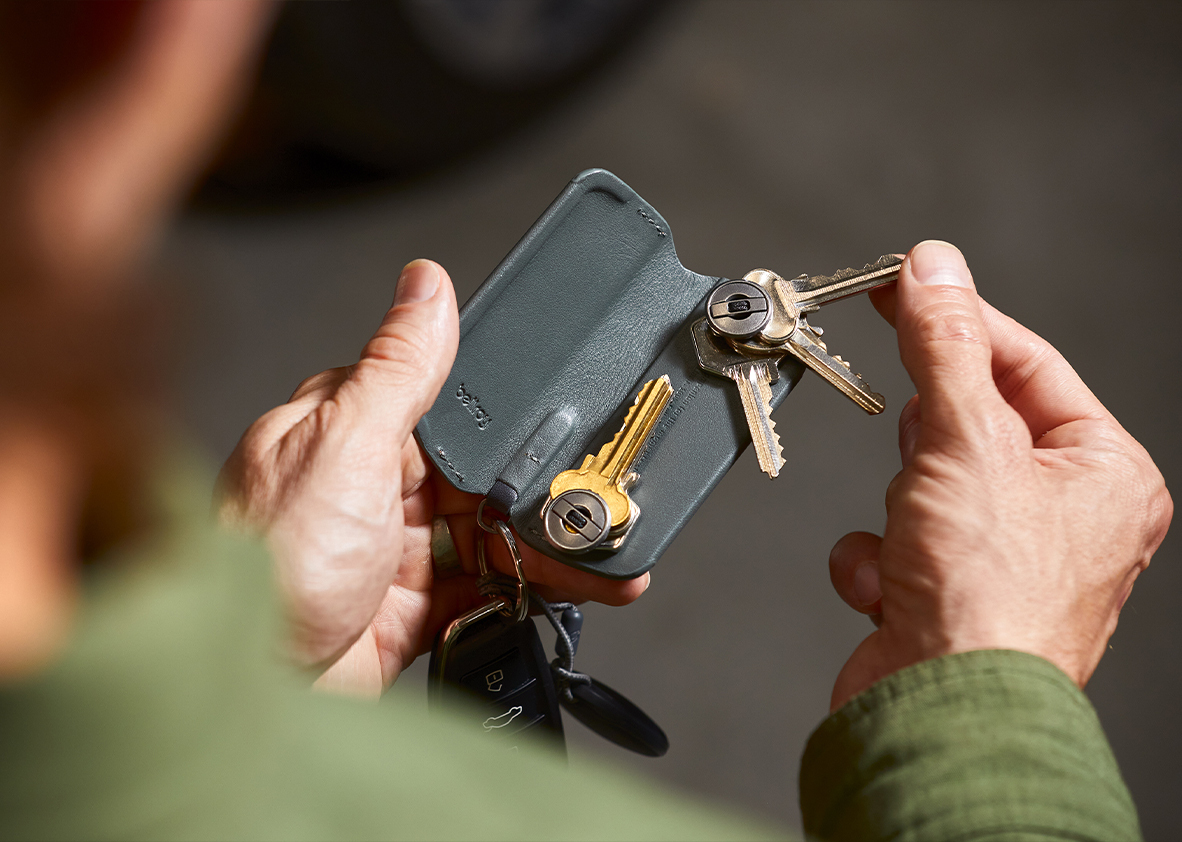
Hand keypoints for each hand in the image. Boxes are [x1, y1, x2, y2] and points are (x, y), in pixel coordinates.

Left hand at [216, 260, 647, 696]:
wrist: (254, 692)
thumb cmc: (273, 562)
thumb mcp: (347, 443)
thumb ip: (400, 367)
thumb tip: (425, 283)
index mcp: (348, 428)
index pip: (442, 399)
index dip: (502, 410)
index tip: (564, 417)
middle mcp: (370, 486)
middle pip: (477, 473)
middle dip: (540, 487)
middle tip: (598, 495)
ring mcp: (391, 550)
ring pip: (490, 532)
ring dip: (548, 542)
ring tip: (604, 552)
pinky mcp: (408, 609)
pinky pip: (487, 588)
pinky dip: (532, 589)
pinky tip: (573, 587)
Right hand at [827, 240, 1171, 710]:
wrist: (938, 712)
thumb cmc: (987, 601)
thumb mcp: (965, 440)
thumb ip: (946, 344)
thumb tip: (935, 269)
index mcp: (1102, 472)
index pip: (1026, 362)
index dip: (960, 322)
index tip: (905, 285)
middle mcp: (1063, 516)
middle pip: (970, 422)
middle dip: (928, 445)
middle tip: (926, 458)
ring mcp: (1002, 558)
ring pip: (922, 480)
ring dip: (900, 506)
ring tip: (919, 539)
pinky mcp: (947, 591)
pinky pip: (894, 537)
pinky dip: (879, 557)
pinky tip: (897, 588)